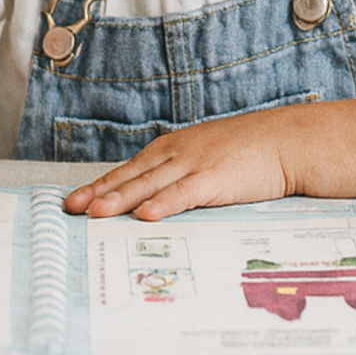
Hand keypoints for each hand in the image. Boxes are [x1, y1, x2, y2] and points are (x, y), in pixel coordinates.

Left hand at [63, 112, 293, 221]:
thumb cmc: (245, 153)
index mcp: (170, 151)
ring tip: (97, 213)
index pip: (127, 172)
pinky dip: (163, 204)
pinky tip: (145, 215)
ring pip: (149, 185)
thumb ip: (179, 177)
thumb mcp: (204, 159)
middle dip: (99, 193)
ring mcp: (193, 165)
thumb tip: (153, 201)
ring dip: (121, 199)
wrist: (284, 140)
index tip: (74, 201)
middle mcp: (175, 155)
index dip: (99, 187)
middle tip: (71, 208)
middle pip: (130, 177)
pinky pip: (184, 194)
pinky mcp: (215, 178)